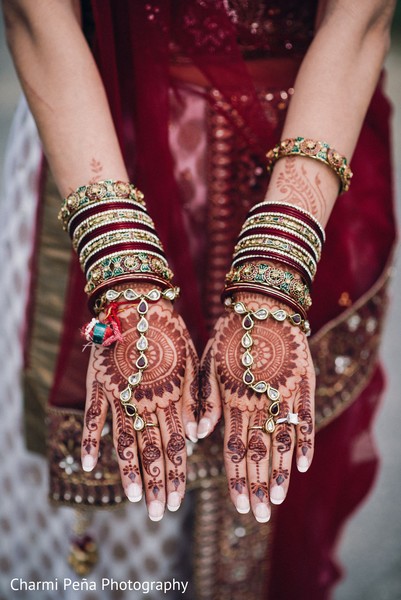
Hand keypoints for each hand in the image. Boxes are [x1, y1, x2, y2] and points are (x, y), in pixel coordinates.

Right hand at [80, 290, 198, 520]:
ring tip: (133, 499)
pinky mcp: (100, 383)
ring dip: (130, 471)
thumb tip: (196, 438)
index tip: (176, 501)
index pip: (176, 444)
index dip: (176, 474)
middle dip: (157, 484)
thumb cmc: (170, 329)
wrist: (138, 299)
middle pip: (153, 449)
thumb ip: (195, 399)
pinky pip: (95, 417)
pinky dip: (92, 441)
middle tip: (158, 513)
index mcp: (172, 394)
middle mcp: (147, 399)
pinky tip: (89, 466)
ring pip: (126, 440)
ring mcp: (121, 392)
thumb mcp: (192, 359)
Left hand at [199, 292, 314, 521]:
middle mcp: (258, 400)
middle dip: (257, 486)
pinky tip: (304, 465)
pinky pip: (305, 416)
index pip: (235, 449)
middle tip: (257, 516)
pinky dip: (306, 441)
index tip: (238, 506)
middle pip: (259, 452)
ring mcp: (283, 392)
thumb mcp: (207, 363)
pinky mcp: (303, 381)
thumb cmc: (228, 333)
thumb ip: (205, 401)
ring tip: (277, 500)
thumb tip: (197, 436)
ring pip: (282, 440)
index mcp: (234, 398)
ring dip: (280, 472)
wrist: (261, 302)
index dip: (237, 478)